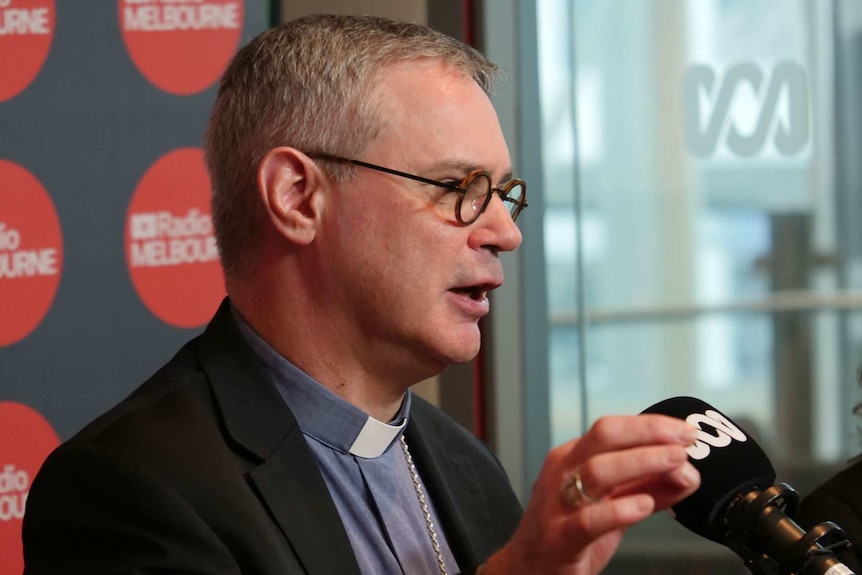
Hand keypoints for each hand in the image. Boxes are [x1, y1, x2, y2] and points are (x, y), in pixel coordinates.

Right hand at [482, 414, 699, 574]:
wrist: (527, 570)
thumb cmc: (568, 532)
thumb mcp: (608, 503)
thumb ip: (645, 487)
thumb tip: (688, 474)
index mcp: (572, 457)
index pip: (612, 428)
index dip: (651, 426)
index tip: (685, 432)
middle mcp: (562, 472)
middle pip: (603, 436)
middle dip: (649, 434)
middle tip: (684, 445)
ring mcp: (558, 504)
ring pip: (597, 471)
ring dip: (643, 463)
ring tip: (676, 467)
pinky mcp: (560, 538)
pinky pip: (588, 520)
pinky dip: (620, 510)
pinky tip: (644, 505)